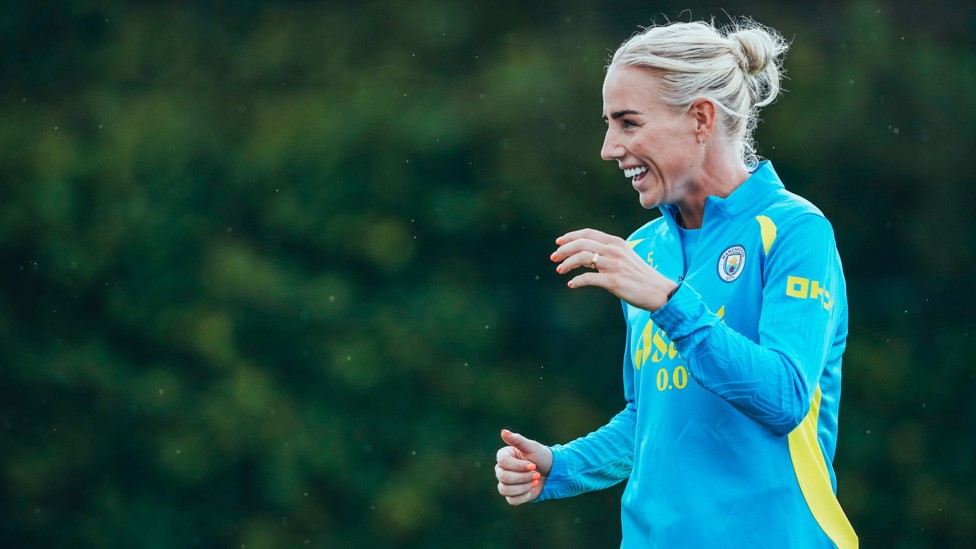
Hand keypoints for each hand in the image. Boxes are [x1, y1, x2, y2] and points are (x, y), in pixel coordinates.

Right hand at [495, 429, 552, 505]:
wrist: (552, 472)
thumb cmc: (542, 456)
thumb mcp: (532, 447)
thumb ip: (517, 440)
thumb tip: (503, 432)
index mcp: (504, 456)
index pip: (502, 462)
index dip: (518, 466)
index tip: (533, 465)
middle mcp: (502, 469)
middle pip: (503, 477)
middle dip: (523, 477)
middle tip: (537, 474)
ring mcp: (506, 483)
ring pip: (504, 490)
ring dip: (523, 487)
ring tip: (535, 481)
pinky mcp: (512, 495)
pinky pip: (512, 500)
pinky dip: (524, 496)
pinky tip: (532, 489)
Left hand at [551, 228, 677, 311]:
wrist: (658, 291)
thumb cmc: (639, 275)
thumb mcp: (624, 256)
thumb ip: (607, 252)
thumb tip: (583, 254)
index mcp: (616, 242)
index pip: (588, 234)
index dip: (570, 236)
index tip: (558, 242)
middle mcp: (614, 250)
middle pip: (582, 244)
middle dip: (564, 249)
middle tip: (554, 257)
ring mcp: (614, 265)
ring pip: (583, 258)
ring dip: (567, 263)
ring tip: (560, 270)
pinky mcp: (614, 281)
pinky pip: (589, 278)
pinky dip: (577, 280)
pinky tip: (571, 284)